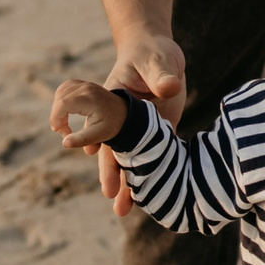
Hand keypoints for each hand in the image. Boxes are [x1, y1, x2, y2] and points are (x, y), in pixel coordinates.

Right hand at [49, 80, 126, 152]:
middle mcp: (86, 88)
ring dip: (58, 108)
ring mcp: (85, 84)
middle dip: (57, 116)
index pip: (63, 104)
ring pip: (60, 92)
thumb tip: (65, 143)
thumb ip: (82, 139)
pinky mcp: (84, 84)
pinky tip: (67, 111)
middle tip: (65, 131)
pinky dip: (62, 99)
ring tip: (65, 122)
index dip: (56, 119)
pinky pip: (65, 88)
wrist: (126, 113)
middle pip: (59, 98)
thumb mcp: (100, 134)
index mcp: (89, 99)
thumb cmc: (113, 124)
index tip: (62, 133)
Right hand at [98, 32, 186, 216]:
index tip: (95, 158)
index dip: (100, 142)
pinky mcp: (158, 132)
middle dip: (114, 176)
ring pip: (133, 160)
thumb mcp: (157, 60)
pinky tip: (152, 197)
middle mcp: (124, 120)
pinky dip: (151, 176)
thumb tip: (168, 88)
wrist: (157, 53)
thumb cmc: (152, 52)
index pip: (105, 127)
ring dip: (130, 185)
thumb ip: (161, 75)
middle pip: (115, 151)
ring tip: (124, 212)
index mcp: (116, 102)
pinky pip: (154, 158)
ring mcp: (141, 128)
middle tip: (115, 203)